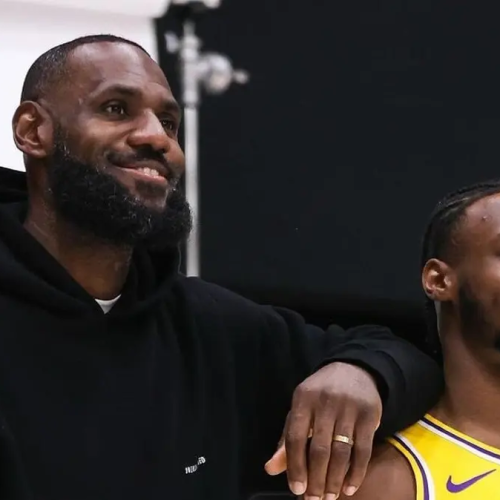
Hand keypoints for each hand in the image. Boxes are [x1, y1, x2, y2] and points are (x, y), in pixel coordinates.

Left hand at [265, 362, 381, 499]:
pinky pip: (363, 451)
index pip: (295, 437)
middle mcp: (325, 402)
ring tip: (330, 497)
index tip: (296, 490)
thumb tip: (270, 469)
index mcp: (303, 399)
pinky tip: (350, 488)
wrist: (354, 370)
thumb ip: (287, 439)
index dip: (295, 466)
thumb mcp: (301, 409)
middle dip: (316, 480)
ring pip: (341, 453)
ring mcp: (349, 408)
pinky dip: (356, 473)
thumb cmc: (320, 396)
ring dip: (335, 480)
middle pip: (319, 449)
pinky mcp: (369, 415)